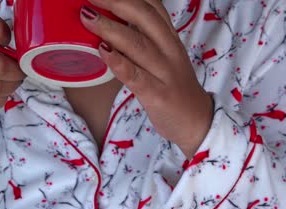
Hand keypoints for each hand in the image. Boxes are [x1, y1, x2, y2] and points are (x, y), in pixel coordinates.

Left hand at [80, 0, 213, 156]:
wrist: (198, 121)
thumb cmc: (174, 87)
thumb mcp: (165, 58)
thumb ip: (144, 42)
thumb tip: (112, 27)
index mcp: (170, 39)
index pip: (153, 7)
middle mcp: (169, 50)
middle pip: (144, 17)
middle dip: (116, 3)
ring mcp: (165, 72)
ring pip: (137, 43)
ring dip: (110, 28)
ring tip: (87, 17)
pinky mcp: (158, 94)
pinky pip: (136, 76)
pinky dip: (118, 62)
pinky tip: (102, 51)